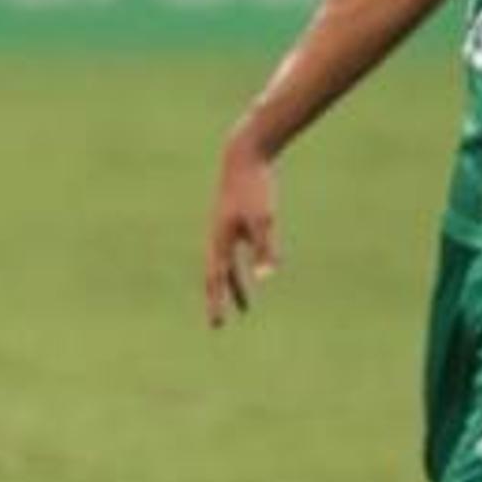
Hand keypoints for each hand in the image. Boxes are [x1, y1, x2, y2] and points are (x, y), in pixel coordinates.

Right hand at [203, 138, 277, 326]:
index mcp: (220, 240)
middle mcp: (218, 237)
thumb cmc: (255, 188)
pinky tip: (253, 271)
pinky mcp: (234, 222)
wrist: (244, 156)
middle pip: (216, 276)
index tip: (217, 325)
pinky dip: (240, 266)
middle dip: (219, 301)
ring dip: (234, 286)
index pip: (216, 280)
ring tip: (246, 306)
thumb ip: (265, 249)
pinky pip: (234, 252)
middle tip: (218, 324)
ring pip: (226, 265)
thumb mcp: (264, 220)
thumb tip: (266, 277)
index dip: (217, 303)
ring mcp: (224, 229)